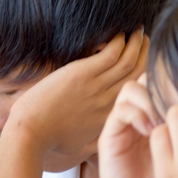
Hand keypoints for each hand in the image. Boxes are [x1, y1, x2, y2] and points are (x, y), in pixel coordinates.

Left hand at [6, 31, 146, 158]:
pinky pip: (110, 53)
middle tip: (147, 40)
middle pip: (138, 75)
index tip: (147, 62)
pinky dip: (119, 41)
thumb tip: (102, 139)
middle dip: (146, 54)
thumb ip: (95, 141)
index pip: (137, 93)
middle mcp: (109, 102)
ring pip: (128, 61)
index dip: (146, 75)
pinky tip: (120, 33)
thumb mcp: (79, 146)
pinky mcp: (82, 74)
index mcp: (110, 117)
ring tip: (138, 30)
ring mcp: (96, 87)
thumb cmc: (50, 138)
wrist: (30, 131)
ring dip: (136, 43)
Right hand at [98, 78, 160, 177]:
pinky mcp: (110, 134)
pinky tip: (152, 131)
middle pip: (152, 77)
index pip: (172, 80)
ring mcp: (126, 122)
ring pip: (135, 87)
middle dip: (168, 87)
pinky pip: (121, 109)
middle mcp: (143, 112)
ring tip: (168, 121)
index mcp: (165, 114)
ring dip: (152, 99)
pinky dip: (137, 114)